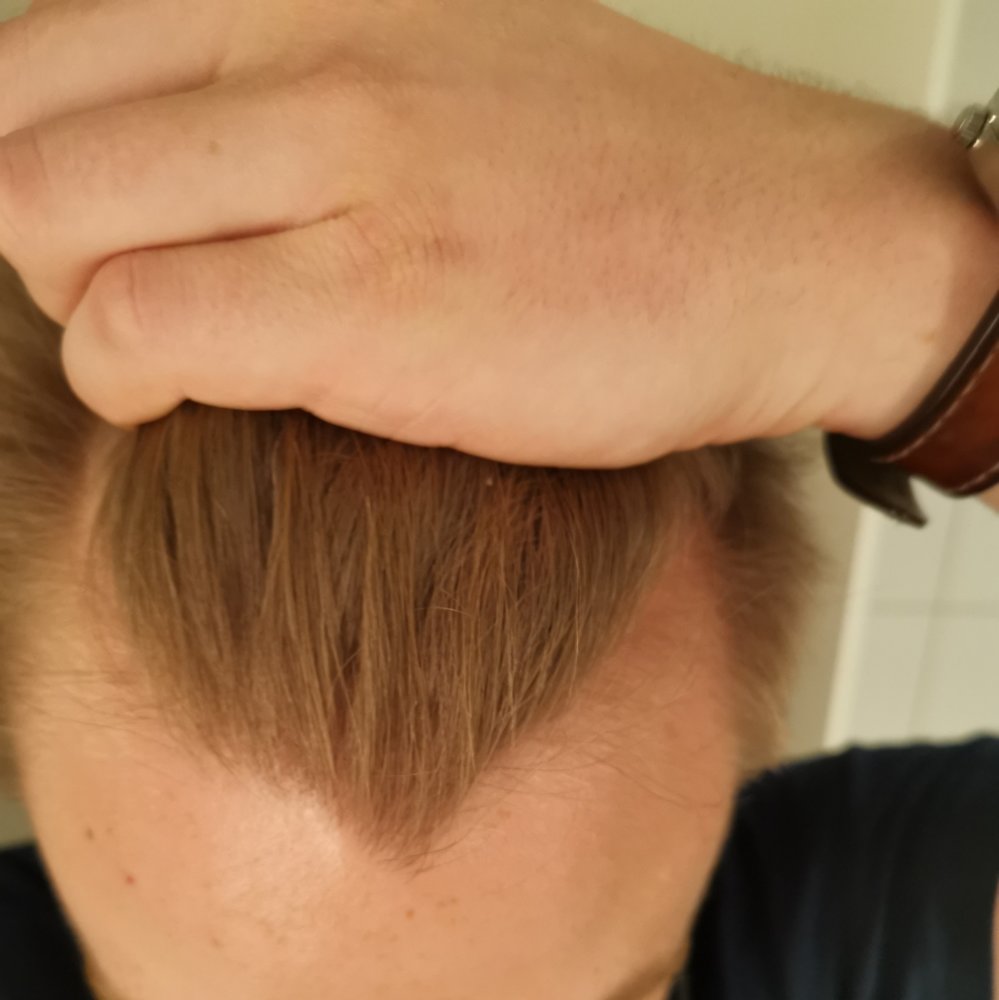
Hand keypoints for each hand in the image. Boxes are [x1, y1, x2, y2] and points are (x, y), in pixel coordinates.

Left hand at [2, 0, 995, 466]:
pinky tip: (193, 400)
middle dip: (44, 247)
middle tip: (126, 302)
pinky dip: (128, 382)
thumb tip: (178, 156)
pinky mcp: (374, 307)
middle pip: (26, 146)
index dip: (40, 166)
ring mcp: (344, 174)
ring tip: (168, 355)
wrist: (787, 246)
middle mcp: (311, 56)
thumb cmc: (630, 180)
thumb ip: (302, 92)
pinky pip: (142, 336)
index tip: (96, 240)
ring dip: (81, 315)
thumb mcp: (447, 65)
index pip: (46, 59)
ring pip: (53, 233)